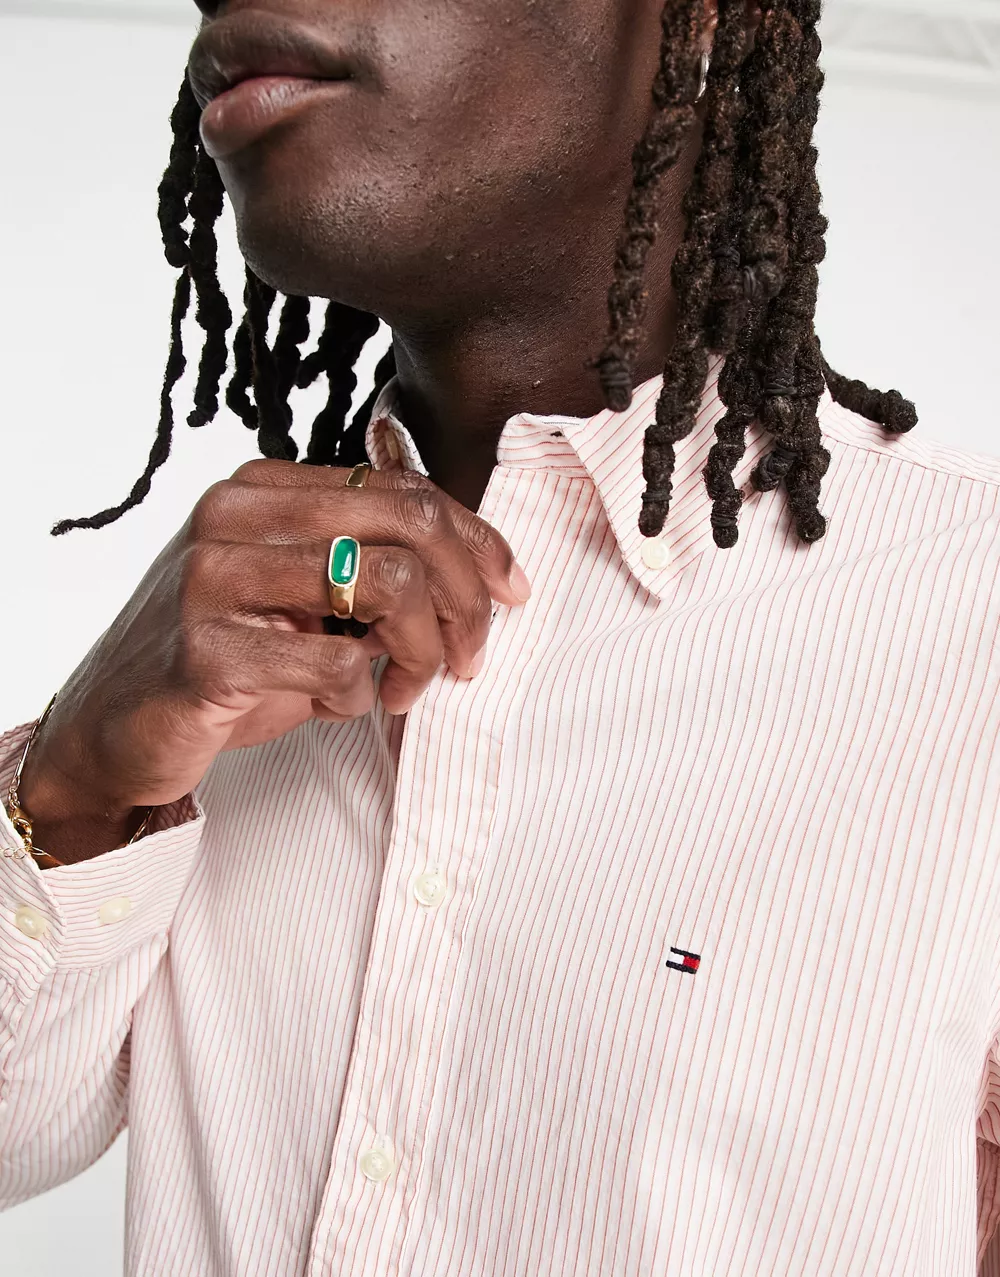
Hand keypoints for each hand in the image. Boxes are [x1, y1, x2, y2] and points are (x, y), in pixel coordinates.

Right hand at [17, 460, 529, 857]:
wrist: (118, 729)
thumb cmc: (227, 661)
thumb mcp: (301, 596)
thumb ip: (367, 562)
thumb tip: (480, 557)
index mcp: (265, 487)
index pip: (406, 489)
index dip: (478, 541)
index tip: (513, 591)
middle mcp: (235, 514)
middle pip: (411, 523)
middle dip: (467, 598)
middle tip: (469, 657)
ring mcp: (214, 577)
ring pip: (389, 584)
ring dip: (421, 652)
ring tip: (404, 688)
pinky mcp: (207, 650)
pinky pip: (339, 663)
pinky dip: (359, 696)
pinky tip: (336, 705)